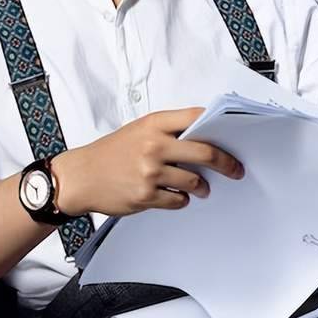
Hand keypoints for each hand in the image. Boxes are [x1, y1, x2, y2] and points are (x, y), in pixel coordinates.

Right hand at [49, 107, 244, 217]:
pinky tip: (176, 196)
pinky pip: (178, 200)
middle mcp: (154, 145)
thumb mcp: (138, 130)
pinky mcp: (146, 195)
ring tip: (202, 188)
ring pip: (194, 181)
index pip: (196, 117)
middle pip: (205, 152)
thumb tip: (203, 139)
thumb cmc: (110, 153)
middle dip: (226, 163)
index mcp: (153, 124)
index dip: (218, 123)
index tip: (234, 134)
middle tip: (236, 170)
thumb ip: (167, 131)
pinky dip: (182, 199)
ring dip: (202, 186)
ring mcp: (150, 171)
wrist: (81, 177)